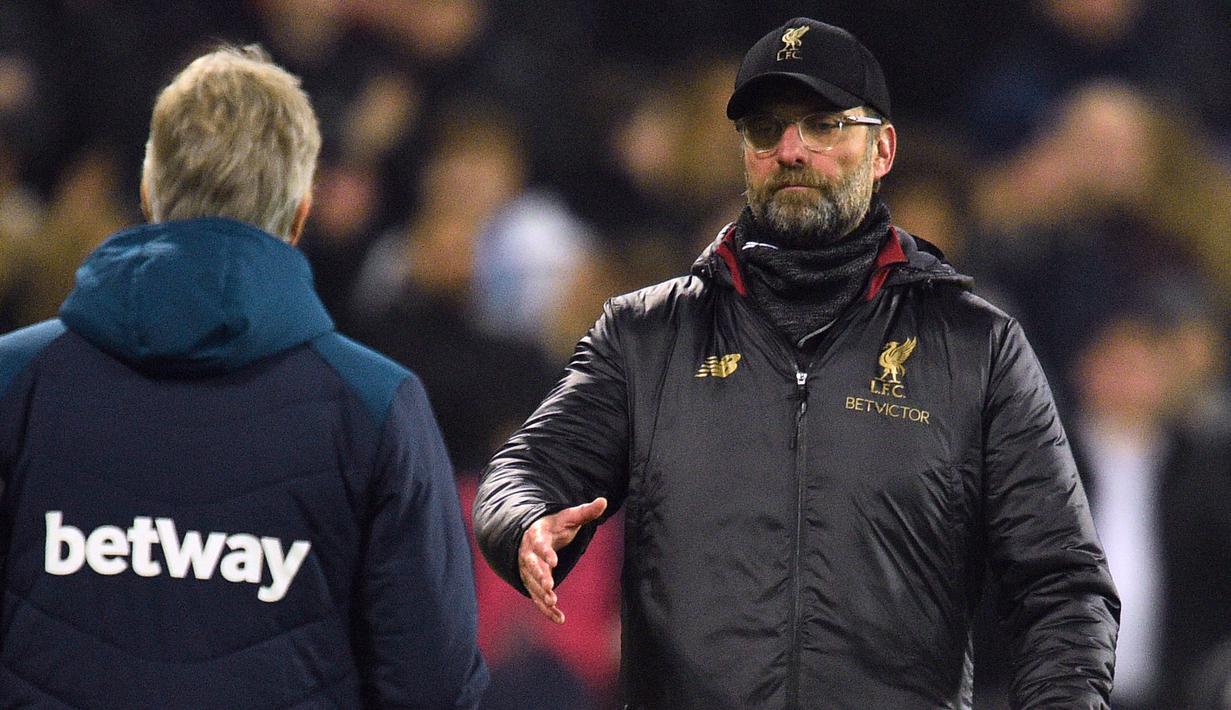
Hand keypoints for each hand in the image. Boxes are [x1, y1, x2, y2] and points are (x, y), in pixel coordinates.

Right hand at [518, 497, 607, 623]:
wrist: (532, 533)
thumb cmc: (554, 525)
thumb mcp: (568, 517)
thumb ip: (585, 512)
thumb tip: (604, 501)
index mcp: (536, 536)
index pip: (539, 544)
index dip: (545, 553)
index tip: (553, 562)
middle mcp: (528, 554)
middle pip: (532, 566)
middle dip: (540, 577)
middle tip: (550, 587)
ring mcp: (528, 570)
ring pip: (532, 584)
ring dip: (541, 594)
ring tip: (553, 602)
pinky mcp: (532, 583)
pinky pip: (537, 598)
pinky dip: (546, 609)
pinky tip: (559, 619)